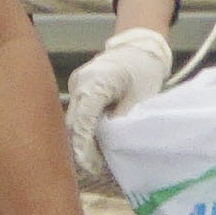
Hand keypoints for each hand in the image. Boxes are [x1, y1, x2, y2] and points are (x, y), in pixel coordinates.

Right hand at [60, 25, 173, 180]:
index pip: (83, 122)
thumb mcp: (138, 99)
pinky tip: (94, 139)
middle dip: (83, 146)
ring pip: (73, 118)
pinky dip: (84, 125)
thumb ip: (121, 121)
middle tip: (97, 166)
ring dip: (83, 136)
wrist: (138, 47)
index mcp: (95, 84)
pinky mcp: (77, 86)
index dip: (85, 147)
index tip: (93, 166)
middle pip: (74, 122)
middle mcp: (79, 83)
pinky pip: (77, 110)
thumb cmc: (142, 71)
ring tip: (97, 157)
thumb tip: (110, 143)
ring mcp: (75, 83)